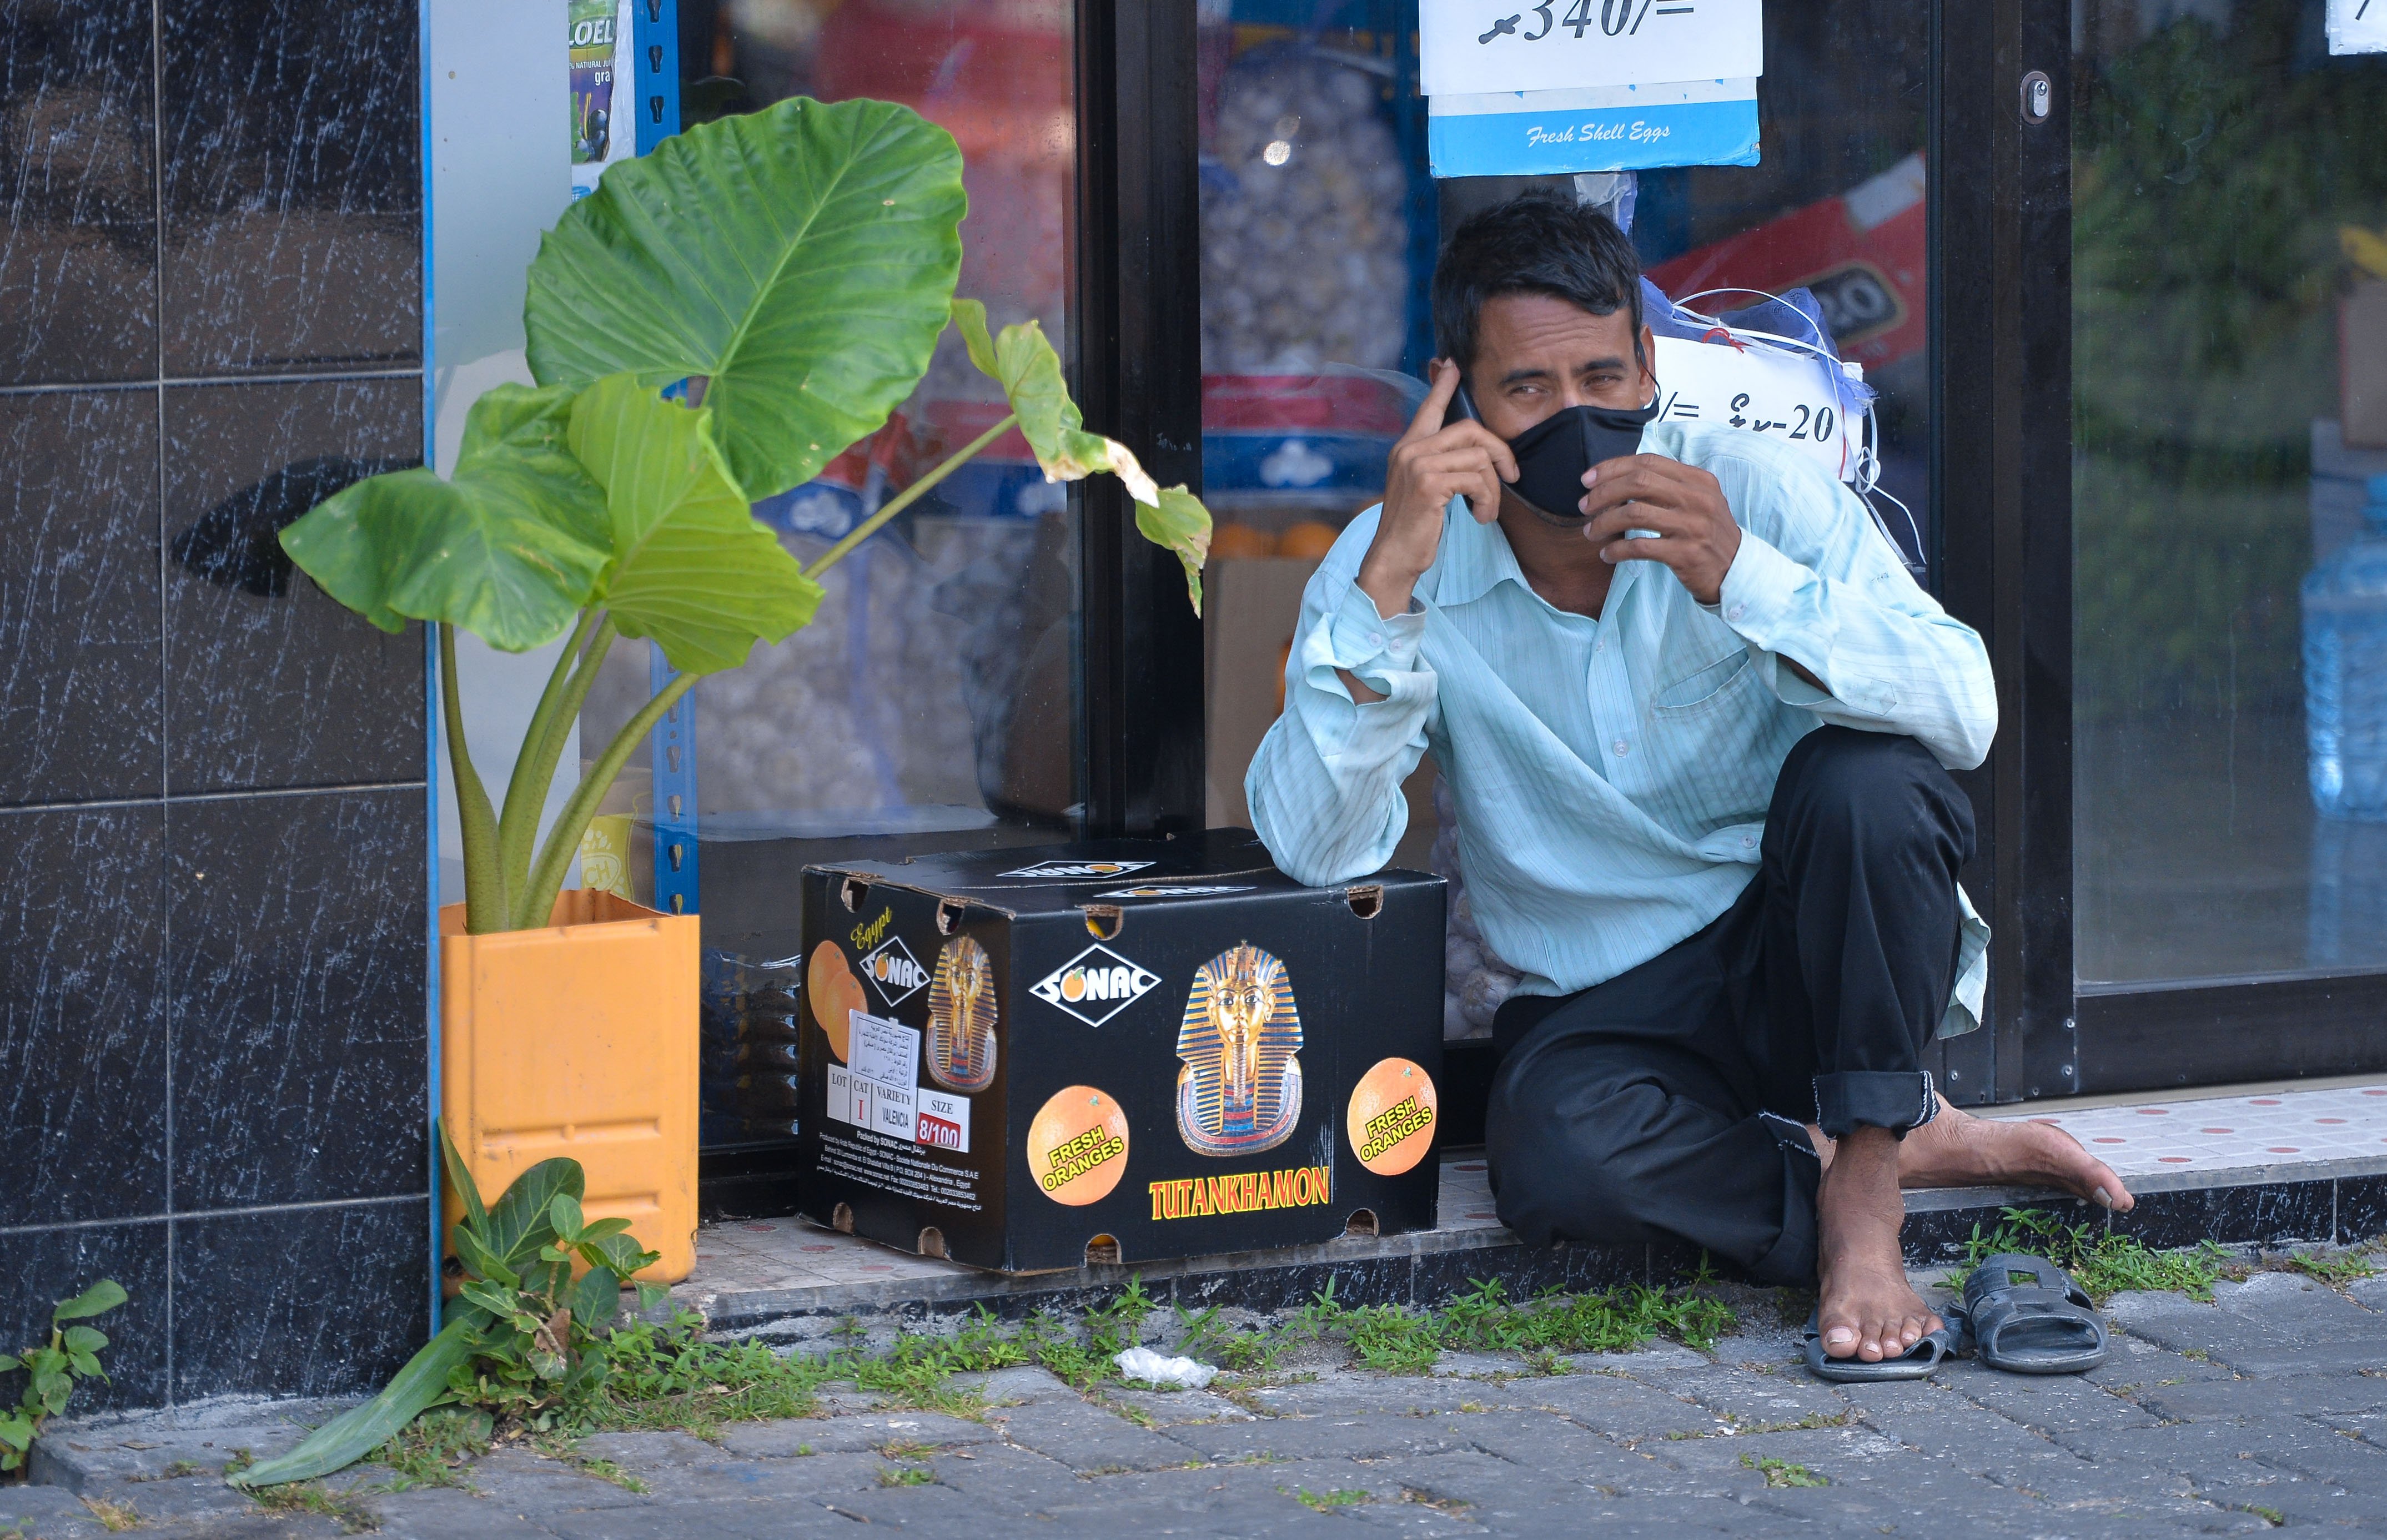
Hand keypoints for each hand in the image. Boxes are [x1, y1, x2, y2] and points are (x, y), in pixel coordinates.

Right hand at [1356, 360, 1517, 619]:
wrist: (1394, 557)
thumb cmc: (1413, 528)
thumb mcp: (1424, 489)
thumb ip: (1440, 465)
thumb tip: (1477, 455)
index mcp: (1407, 448)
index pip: (1429, 408)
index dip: (1443, 385)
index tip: (1451, 365)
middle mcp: (1410, 449)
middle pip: (1471, 429)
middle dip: (1500, 452)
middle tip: (1511, 476)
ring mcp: (1418, 464)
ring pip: (1479, 457)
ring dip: (1493, 489)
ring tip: (1486, 511)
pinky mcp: (1429, 483)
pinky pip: (1476, 479)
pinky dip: (1486, 500)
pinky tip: (1479, 517)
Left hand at [1578, 455, 1741, 605]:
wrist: (1736, 571)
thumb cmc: (1707, 534)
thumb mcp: (1697, 501)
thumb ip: (1667, 486)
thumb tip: (1617, 479)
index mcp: (1698, 480)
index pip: (1648, 462)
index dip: (1613, 467)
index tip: (1588, 479)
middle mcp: (1697, 498)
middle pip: (1638, 483)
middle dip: (1603, 492)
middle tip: (1584, 506)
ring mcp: (1693, 526)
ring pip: (1634, 513)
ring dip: (1604, 522)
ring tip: (1590, 532)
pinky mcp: (1685, 554)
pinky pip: (1640, 547)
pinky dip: (1617, 550)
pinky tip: (1607, 555)